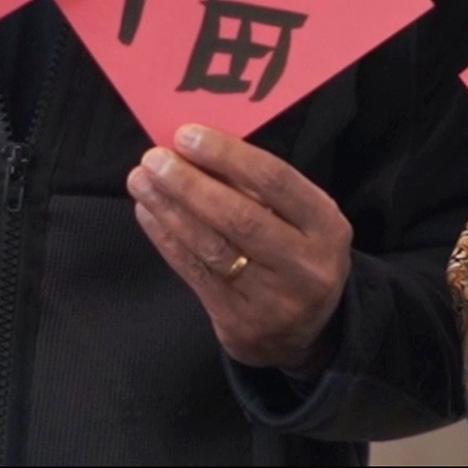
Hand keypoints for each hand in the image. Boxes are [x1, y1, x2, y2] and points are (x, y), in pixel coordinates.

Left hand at [128, 124, 351, 372]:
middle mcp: (304, 264)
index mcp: (326, 226)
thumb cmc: (298, 254)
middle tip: (154, 158)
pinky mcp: (238, 321)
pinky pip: (195, 273)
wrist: (304, 332)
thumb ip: (261, 189)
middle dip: (190, 183)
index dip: (227, 155)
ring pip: (212, 246)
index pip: (275, 181)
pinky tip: (149, 214)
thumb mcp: (302, 219)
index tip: (187, 135)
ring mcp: (271, 298)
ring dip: (170, 209)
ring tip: (141, 181)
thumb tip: (200, 149)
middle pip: (239, 216)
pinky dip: (167, 240)